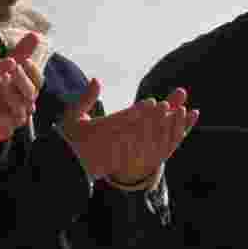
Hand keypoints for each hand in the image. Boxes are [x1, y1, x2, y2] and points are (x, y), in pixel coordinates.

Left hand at [0, 33, 41, 147]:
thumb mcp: (8, 67)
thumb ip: (22, 52)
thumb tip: (35, 34)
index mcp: (31, 86)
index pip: (38, 78)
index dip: (32, 69)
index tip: (22, 60)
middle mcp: (28, 101)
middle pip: (32, 92)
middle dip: (22, 79)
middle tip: (12, 68)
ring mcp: (19, 115)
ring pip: (22, 108)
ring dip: (11, 95)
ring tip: (1, 83)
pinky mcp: (8, 127)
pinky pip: (7, 122)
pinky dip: (0, 112)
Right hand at [60, 84, 198, 181]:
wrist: (72, 169)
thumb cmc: (72, 139)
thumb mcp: (73, 117)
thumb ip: (86, 98)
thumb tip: (97, 79)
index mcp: (100, 131)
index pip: (122, 121)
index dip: (138, 112)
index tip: (151, 102)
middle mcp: (113, 143)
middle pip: (137, 130)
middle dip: (154, 118)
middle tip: (168, 106)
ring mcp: (121, 153)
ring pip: (146, 141)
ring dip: (162, 129)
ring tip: (175, 116)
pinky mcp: (127, 160)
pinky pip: (148, 152)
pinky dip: (161, 142)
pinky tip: (173, 132)